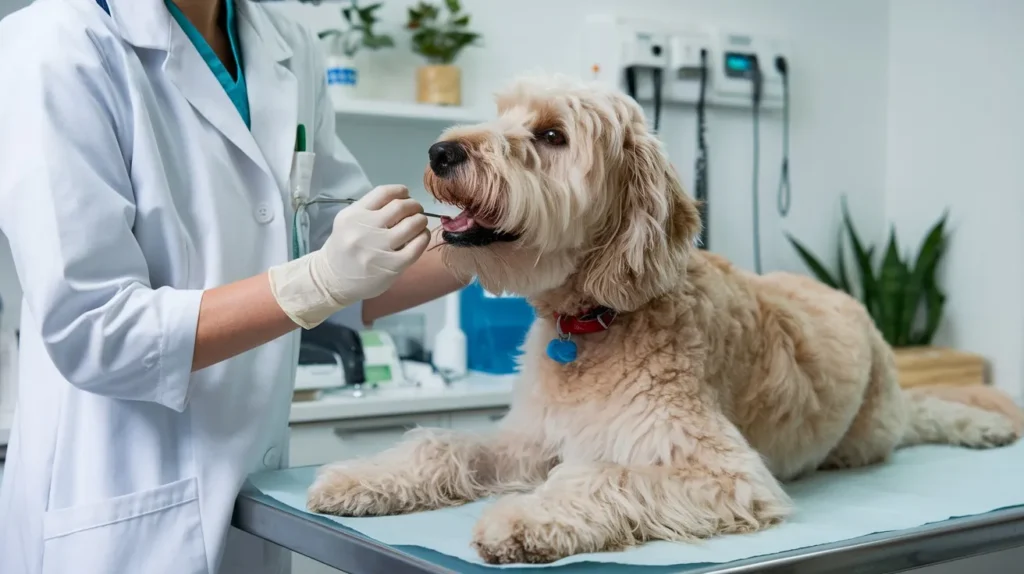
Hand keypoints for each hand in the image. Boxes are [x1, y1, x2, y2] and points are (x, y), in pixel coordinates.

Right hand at [319, 184, 430, 301]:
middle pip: (401, 206)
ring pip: (412, 224)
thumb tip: (403, 201)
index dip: (401, 191)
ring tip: (420, 223)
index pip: (383, 193)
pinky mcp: (392, 266)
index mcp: (352, 215)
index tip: (406, 195)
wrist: (333, 281)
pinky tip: (421, 237)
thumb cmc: (344, 249)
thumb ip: (370, 210)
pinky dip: (423, 237)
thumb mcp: (348, 223)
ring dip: (421, 220)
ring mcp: (378, 248)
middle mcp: (364, 229)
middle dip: (414, 205)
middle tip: (417, 211)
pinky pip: (417, 246)